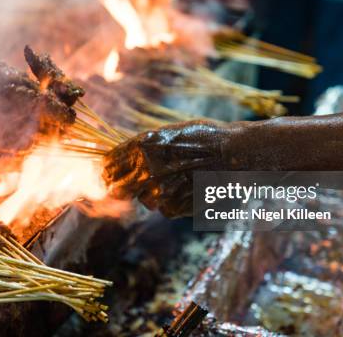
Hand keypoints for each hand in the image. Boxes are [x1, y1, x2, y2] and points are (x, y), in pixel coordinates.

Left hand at [102, 121, 231, 217]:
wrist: (235, 155)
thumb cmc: (204, 138)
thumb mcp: (169, 133)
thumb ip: (141, 147)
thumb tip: (116, 158)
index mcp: (141, 147)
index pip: (107, 166)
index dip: (106, 171)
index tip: (109, 174)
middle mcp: (146, 171)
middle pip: (117, 190)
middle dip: (123, 187)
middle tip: (137, 182)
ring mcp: (160, 192)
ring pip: (144, 201)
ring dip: (153, 194)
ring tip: (176, 180)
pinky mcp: (175, 208)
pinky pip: (165, 209)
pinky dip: (173, 202)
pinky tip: (188, 189)